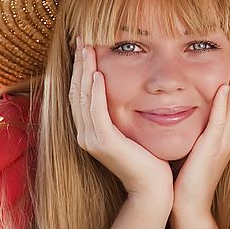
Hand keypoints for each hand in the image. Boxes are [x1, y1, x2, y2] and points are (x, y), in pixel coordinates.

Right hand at [69, 39, 172, 198]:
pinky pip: (96, 112)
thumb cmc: (149, 160)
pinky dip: (94, 93)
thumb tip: (133, 92)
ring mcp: (92, 139)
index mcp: (92, 131)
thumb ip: (126, 115)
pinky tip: (96, 75)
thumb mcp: (134, 132)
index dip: (81, 70)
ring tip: (86, 49)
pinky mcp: (104, 143)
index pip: (80, 94)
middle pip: (76, 92)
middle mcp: (86, 134)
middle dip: (79, 65)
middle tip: (81, 40)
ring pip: (82, 98)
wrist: (153, 188)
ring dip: (84, 71)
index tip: (85, 47)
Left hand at [172, 41, 229, 220]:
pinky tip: (224, 86)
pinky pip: (221, 121)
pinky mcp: (214, 148)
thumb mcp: (197, 145)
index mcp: (228, 132)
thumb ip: (200, 127)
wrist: (189, 205)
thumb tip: (191, 107)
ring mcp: (226, 141)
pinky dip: (224, 103)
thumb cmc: (188, 177)